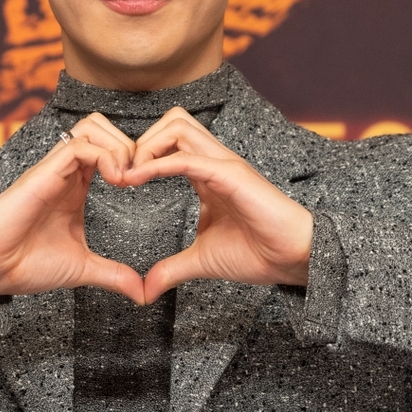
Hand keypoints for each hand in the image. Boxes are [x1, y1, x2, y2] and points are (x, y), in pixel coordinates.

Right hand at [0, 114, 144, 303]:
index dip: (135, 161)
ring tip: (126, 179)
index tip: (142, 190)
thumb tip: (143, 293)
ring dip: (120, 146)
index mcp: (77, 187)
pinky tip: (115, 181)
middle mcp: (67, 172)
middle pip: (104, 127)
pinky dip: (106, 156)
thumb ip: (114, 275)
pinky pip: (79, 144)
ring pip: (93, 126)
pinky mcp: (45, 172)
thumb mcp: (83, 269)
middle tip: (139, 179)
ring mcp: (56, 169)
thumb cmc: (25, 264)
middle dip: (132, 146)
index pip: (110, 149)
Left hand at [101, 108, 313, 302]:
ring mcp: (223, 164)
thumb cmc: (257, 253)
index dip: (139, 156)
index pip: (169, 142)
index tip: (119, 183)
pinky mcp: (231, 174)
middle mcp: (214, 161)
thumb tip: (146, 290)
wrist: (292, 259)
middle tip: (122, 175)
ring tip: (130, 176)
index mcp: (207, 175)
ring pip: (178, 125)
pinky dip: (158, 164)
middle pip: (171, 121)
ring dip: (147, 145)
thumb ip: (171, 269)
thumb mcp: (201, 261)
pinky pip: (187, 156)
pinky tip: (137, 180)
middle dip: (140, 141)